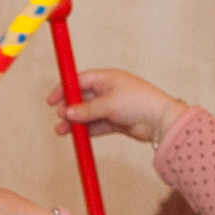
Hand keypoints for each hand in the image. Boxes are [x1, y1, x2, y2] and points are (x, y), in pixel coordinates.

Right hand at [62, 65, 189, 143]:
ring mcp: (112, 107)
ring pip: (87, 114)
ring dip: (75, 122)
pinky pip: (96, 125)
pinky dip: (86, 130)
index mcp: (107, 79)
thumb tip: (68, 112)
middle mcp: (108, 91)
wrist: (161, 121)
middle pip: (81, 98)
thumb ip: (86, 109)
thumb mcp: (109, 104)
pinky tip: (78, 136)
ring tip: (63, 131)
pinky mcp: (116, 121)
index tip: (52, 100)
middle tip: (60, 117)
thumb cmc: (141, 102)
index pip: (79, 81)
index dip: (64, 89)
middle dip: (69, 108)